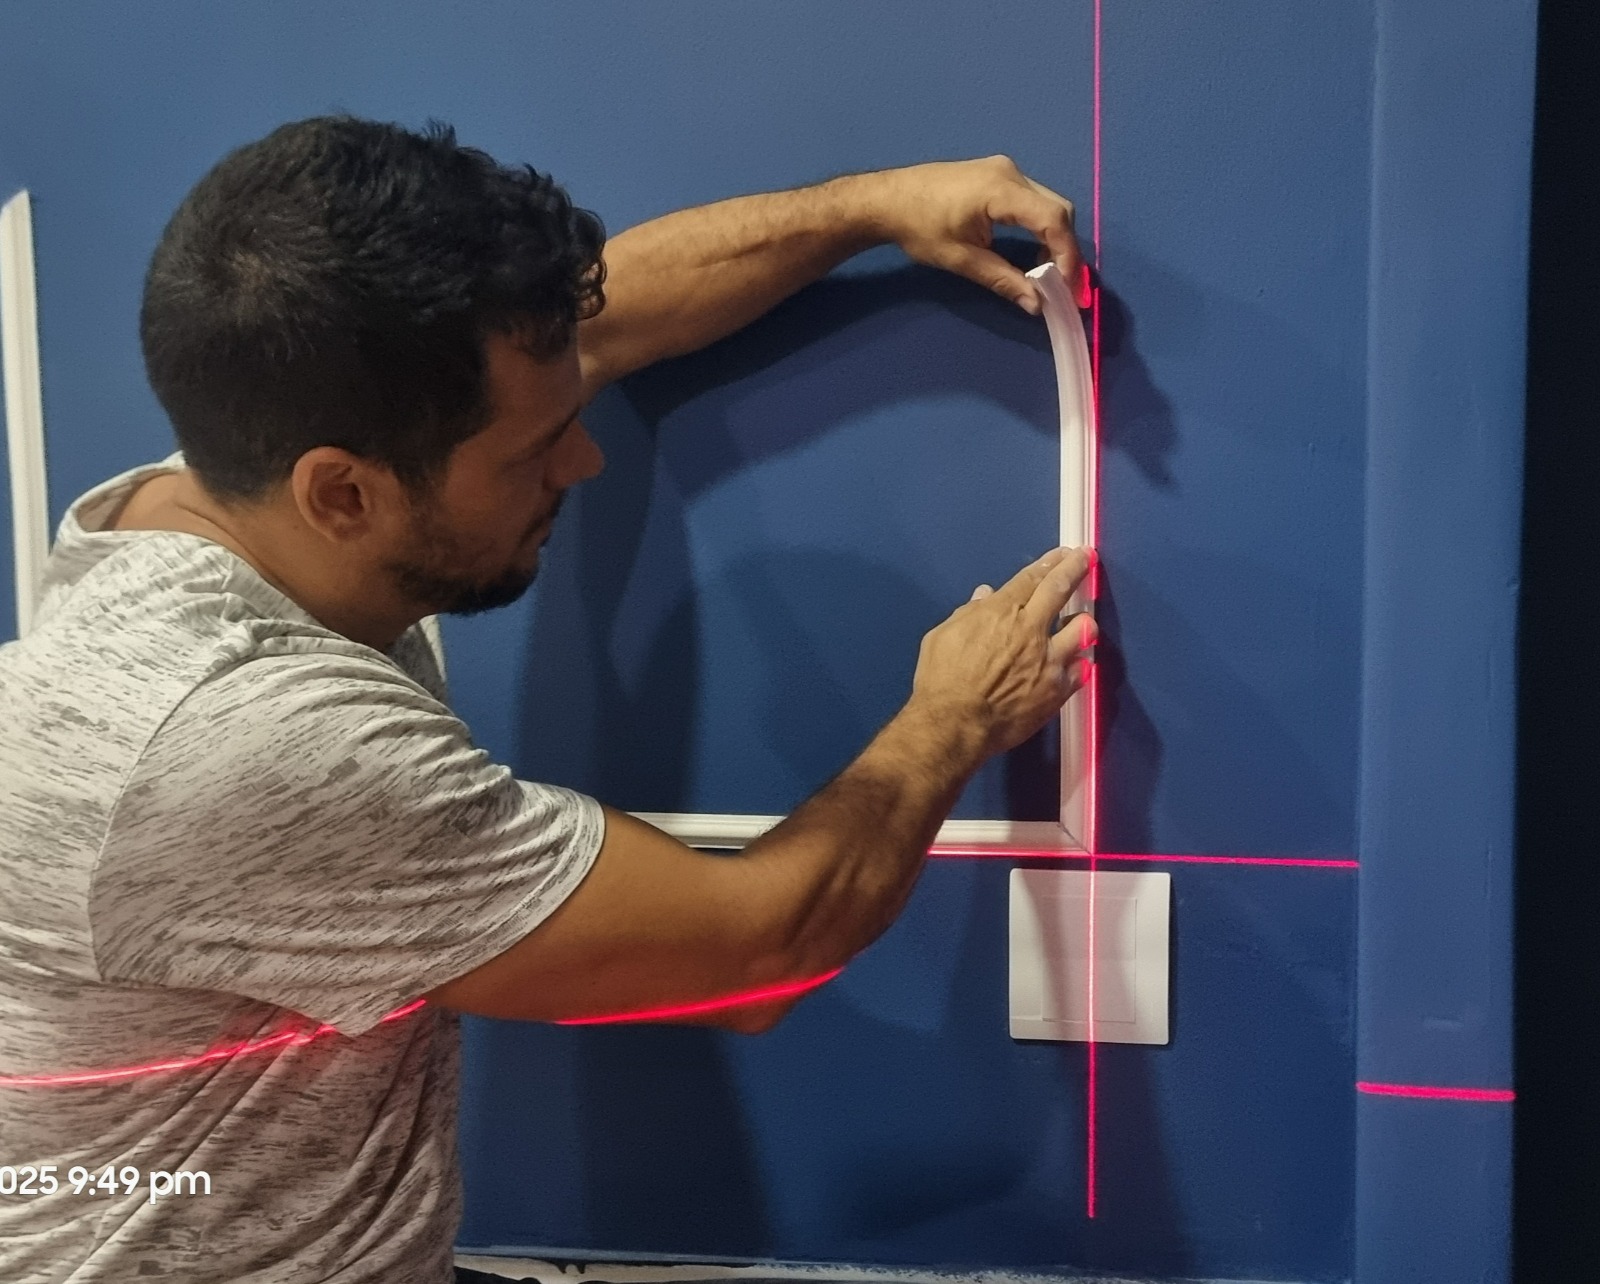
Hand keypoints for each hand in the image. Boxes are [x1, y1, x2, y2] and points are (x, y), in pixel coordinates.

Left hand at [868, 156, 1090, 313]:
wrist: (887, 199)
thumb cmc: (919, 227)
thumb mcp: (961, 260)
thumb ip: (1003, 280)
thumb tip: (1036, 304)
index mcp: (1001, 189)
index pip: (1053, 219)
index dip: (1067, 254)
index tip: (1066, 286)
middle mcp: (1010, 172)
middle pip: (1058, 208)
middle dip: (1064, 248)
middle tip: (1060, 283)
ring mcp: (1004, 170)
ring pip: (1047, 203)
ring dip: (1051, 237)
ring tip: (1043, 272)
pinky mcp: (997, 174)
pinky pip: (1032, 199)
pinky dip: (1038, 225)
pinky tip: (1028, 249)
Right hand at [909, 547, 1096, 756]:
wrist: (956, 723)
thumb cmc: (941, 679)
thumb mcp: (942, 636)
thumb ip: (967, 615)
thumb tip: (984, 596)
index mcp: (1002, 612)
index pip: (1032, 578)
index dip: (1050, 562)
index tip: (1065, 553)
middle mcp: (1032, 630)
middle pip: (1061, 590)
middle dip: (1076, 568)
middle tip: (1086, 559)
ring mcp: (1049, 661)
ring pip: (1083, 630)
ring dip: (1083, 623)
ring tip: (1081, 623)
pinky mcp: (1057, 690)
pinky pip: (1080, 671)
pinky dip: (1078, 665)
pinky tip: (1077, 664)